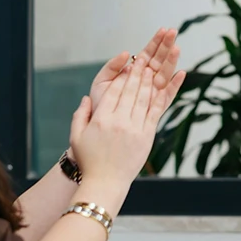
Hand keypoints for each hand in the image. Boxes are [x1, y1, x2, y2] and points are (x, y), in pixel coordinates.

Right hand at [70, 58, 184, 193]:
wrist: (105, 183)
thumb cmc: (89, 161)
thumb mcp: (76, 136)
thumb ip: (80, 115)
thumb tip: (86, 98)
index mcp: (101, 119)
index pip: (113, 91)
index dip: (121, 76)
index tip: (127, 63)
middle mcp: (119, 122)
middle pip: (130, 91)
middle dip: (137, 72)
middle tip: (143, 57)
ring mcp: (134, 129)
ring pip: (143, 98)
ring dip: (148, 81)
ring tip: (152, 66)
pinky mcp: (146, 136)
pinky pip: (155, 112)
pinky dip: (162, 97)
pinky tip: (164, 87)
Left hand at [89, 28, 180, 113]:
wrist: (98, 126)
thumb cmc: (99, 104)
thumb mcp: (101, 81)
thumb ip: (112, 66)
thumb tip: (127, 53)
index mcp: (132, 73)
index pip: (147, 54)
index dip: (155, 42)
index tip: (163, 30)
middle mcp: (144, 81)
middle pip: (159, 61)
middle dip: (166, 46)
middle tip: (174, 32)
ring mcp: (151, 94)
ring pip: (164, 74)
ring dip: (171, 61)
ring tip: (177, 47)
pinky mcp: (154, 108)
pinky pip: (167, 96)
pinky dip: (174, 86)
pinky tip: (181, 74)